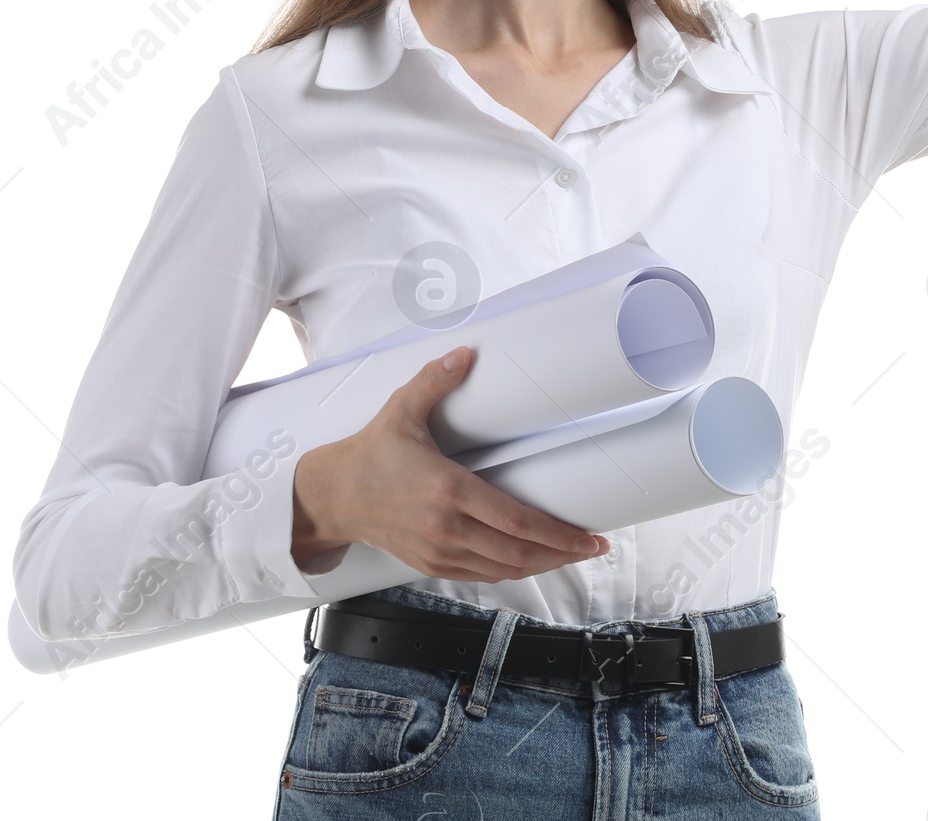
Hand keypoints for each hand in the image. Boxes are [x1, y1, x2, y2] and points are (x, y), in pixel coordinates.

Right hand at [291, 345, 611, 581]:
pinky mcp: (430, 564)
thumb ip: (435, 379)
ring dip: (542, 565)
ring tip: (573, 554)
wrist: (332, 496)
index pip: (516, 521)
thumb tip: (466, 352)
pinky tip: (532, 562)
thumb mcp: (402, 408)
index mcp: (447, 491)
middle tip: (595, 545)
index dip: (558, 533)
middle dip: (561, 553)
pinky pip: (481, 575)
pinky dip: (511, 571)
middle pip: (518, 552)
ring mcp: (438, 552)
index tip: (590, 535)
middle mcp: (446, 528)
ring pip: (503, 569)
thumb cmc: (371, 451)